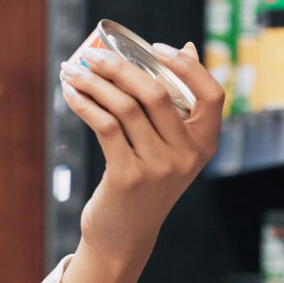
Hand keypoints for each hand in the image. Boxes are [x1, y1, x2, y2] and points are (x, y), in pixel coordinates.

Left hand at [57, 40, 223, 282]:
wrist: (124, 235)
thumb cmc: (144, 181)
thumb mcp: (169, 148)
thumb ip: (176, 106)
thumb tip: (184, 48)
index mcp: (205, 144)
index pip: (213, 95)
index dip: (188, 67)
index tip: (156, 47)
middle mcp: (187, 155)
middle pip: (157, 93)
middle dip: (121, 67)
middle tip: (94, 55)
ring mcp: (159, 167)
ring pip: (125, 107)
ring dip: (94, 83)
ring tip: (72, 71)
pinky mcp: (128, 176)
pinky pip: (105, 125)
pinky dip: (84, 104)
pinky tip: (70, 93)